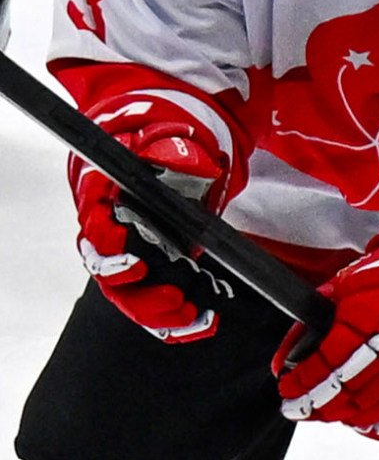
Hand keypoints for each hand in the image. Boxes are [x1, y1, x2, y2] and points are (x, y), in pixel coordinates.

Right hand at [68, 76, 246, 345]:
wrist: (168, 149)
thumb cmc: (158, 142)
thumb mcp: (166, 137)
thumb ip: (170, 150)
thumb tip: (179, 161)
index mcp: (104, 199)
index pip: (94, 227)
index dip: (108, 243)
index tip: (131, 255)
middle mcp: (109, 232)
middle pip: (108, 272)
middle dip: (137, 292)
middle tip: (172, 296)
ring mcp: (128, 253)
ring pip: (128, 294)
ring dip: (157, 312)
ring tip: (192, 316)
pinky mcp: (150, 267)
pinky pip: (151, 300)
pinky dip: (173, 317)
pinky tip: (202, 322)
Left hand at [274, 204, 378, 435]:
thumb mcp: (343, 289)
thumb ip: (312, 327)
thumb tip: (286, 363)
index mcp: (372, 321)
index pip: (328, 366)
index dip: (302, 383)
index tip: (287, 388)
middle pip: (348, 394)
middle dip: (316, 405)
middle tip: (298, 408)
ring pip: (375, 412)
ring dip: (343, 417)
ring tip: (326, 413)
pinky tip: (362, 422)